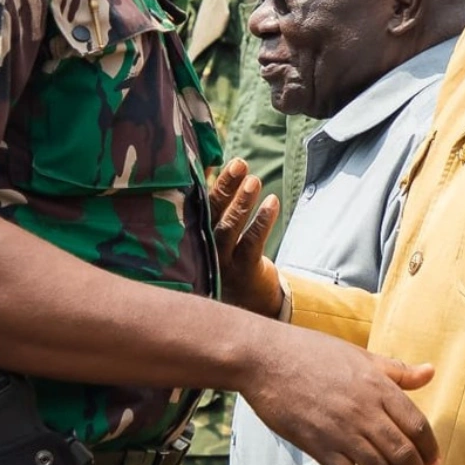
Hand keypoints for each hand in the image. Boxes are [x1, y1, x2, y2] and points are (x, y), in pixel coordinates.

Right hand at [208, 160, 281, 315]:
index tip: (216, 160)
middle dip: (225, 188)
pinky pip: (252, 244)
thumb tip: (213, 166)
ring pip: (229, 229)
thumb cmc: (227, 259)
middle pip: (210, 215)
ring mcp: (222, 262)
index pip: (196, 207)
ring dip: (242, 203)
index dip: (206, 184)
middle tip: (239, 164)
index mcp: (192, 237)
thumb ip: (212, 205)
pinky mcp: (243, 271)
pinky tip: (272, 201)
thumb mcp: (213, 234)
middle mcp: (202, 249)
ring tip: (254, 180)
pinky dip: (262, 221)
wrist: (242, 304)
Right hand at [241, 331, 435, 464]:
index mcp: (379, 386)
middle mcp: (366, 411)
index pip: (417, 425)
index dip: (429, 449)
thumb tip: (430, 371)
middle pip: (403, 453)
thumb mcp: (360, 356)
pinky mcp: (319, 445)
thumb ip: (397, 370)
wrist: (265, 358)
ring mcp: (342, 430)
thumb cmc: (311, 352)